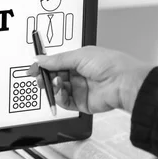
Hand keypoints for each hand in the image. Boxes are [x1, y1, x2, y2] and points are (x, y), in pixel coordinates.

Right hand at [26, 46, 152, 113]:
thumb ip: (57, 60)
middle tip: (39, 77)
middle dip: (45, 77)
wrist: (124, 82)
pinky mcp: (81, 103)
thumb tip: (40, 59)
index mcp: (79, 60)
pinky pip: (64, 102)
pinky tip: (61, 91)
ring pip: (57, 90)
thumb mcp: (79, 56)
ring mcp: (79, 89)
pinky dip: (59, 97)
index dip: (44, 66)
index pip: (56, 63)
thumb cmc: (110, 64)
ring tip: (55, 82)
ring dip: (53, 87)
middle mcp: (79, 75)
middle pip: (54, 77)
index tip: (34, 68)